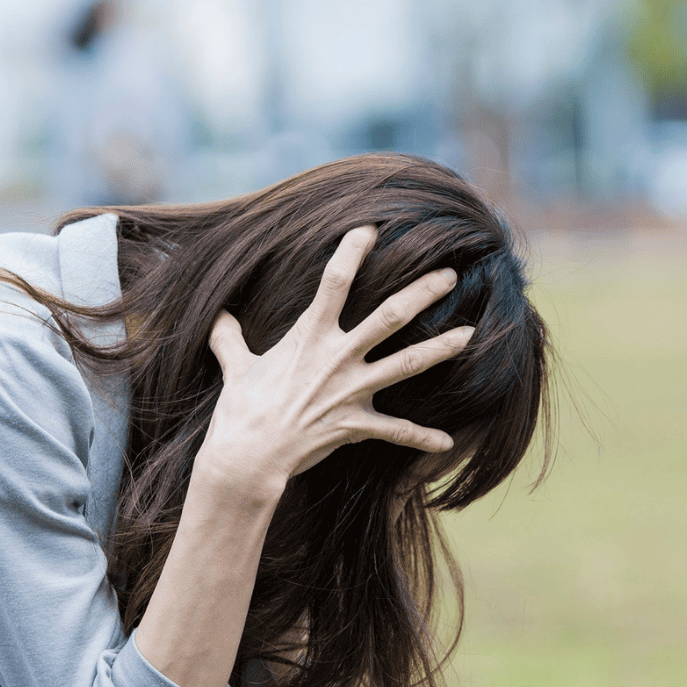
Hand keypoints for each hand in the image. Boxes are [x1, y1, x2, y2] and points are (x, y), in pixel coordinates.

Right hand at [197, 226, 472, 502]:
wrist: (247, 456)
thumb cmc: (239, 410)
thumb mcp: (234, 366)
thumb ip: (228, 337)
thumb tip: (217, 316)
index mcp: (309, 336)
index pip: (334, 282)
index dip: (352, 252)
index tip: (371, 230)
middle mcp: (337, 357)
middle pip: (389, 316)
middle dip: (422, 293)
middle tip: (450, 275)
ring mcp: (351, 391)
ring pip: (406, 364)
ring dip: (440, 349)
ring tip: (470, 334)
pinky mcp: (355, 425)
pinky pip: (396, 432)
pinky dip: (421, 438)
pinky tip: (446, 442)